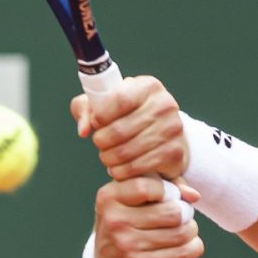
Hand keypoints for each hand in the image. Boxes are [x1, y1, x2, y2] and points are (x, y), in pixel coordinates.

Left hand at [70, 75, 189, 179]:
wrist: (163, 133)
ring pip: (127, 151)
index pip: (120, 100)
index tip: (95, 123)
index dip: (101, 115)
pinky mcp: (174, 152)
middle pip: (120, 129)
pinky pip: (138, 167)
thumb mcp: (105, 103)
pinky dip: (121, 172)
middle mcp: (165, 105)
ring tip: (106, 156)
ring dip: (109, 158)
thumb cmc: (127, 114)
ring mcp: (172, 129)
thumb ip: (85, 108)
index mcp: (148, 86)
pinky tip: (118, 168)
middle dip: (101, 141)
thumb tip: (83, 129)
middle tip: (99, 143)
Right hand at [91, 176, 203, 257]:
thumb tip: (194, 195)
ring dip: (191, 231)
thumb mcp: (134, 198)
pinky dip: (193, 248)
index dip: (168, 190)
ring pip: (182, 233)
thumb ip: (165, 185)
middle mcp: (114, 220)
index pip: (146, 186)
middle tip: (182, 216)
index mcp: (109, 197)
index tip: (170, 197)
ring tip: (184, 231)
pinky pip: (184, 252)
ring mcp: (126, 244)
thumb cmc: (128, 223)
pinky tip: (185, 246)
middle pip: (173, 212)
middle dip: (186, 213)